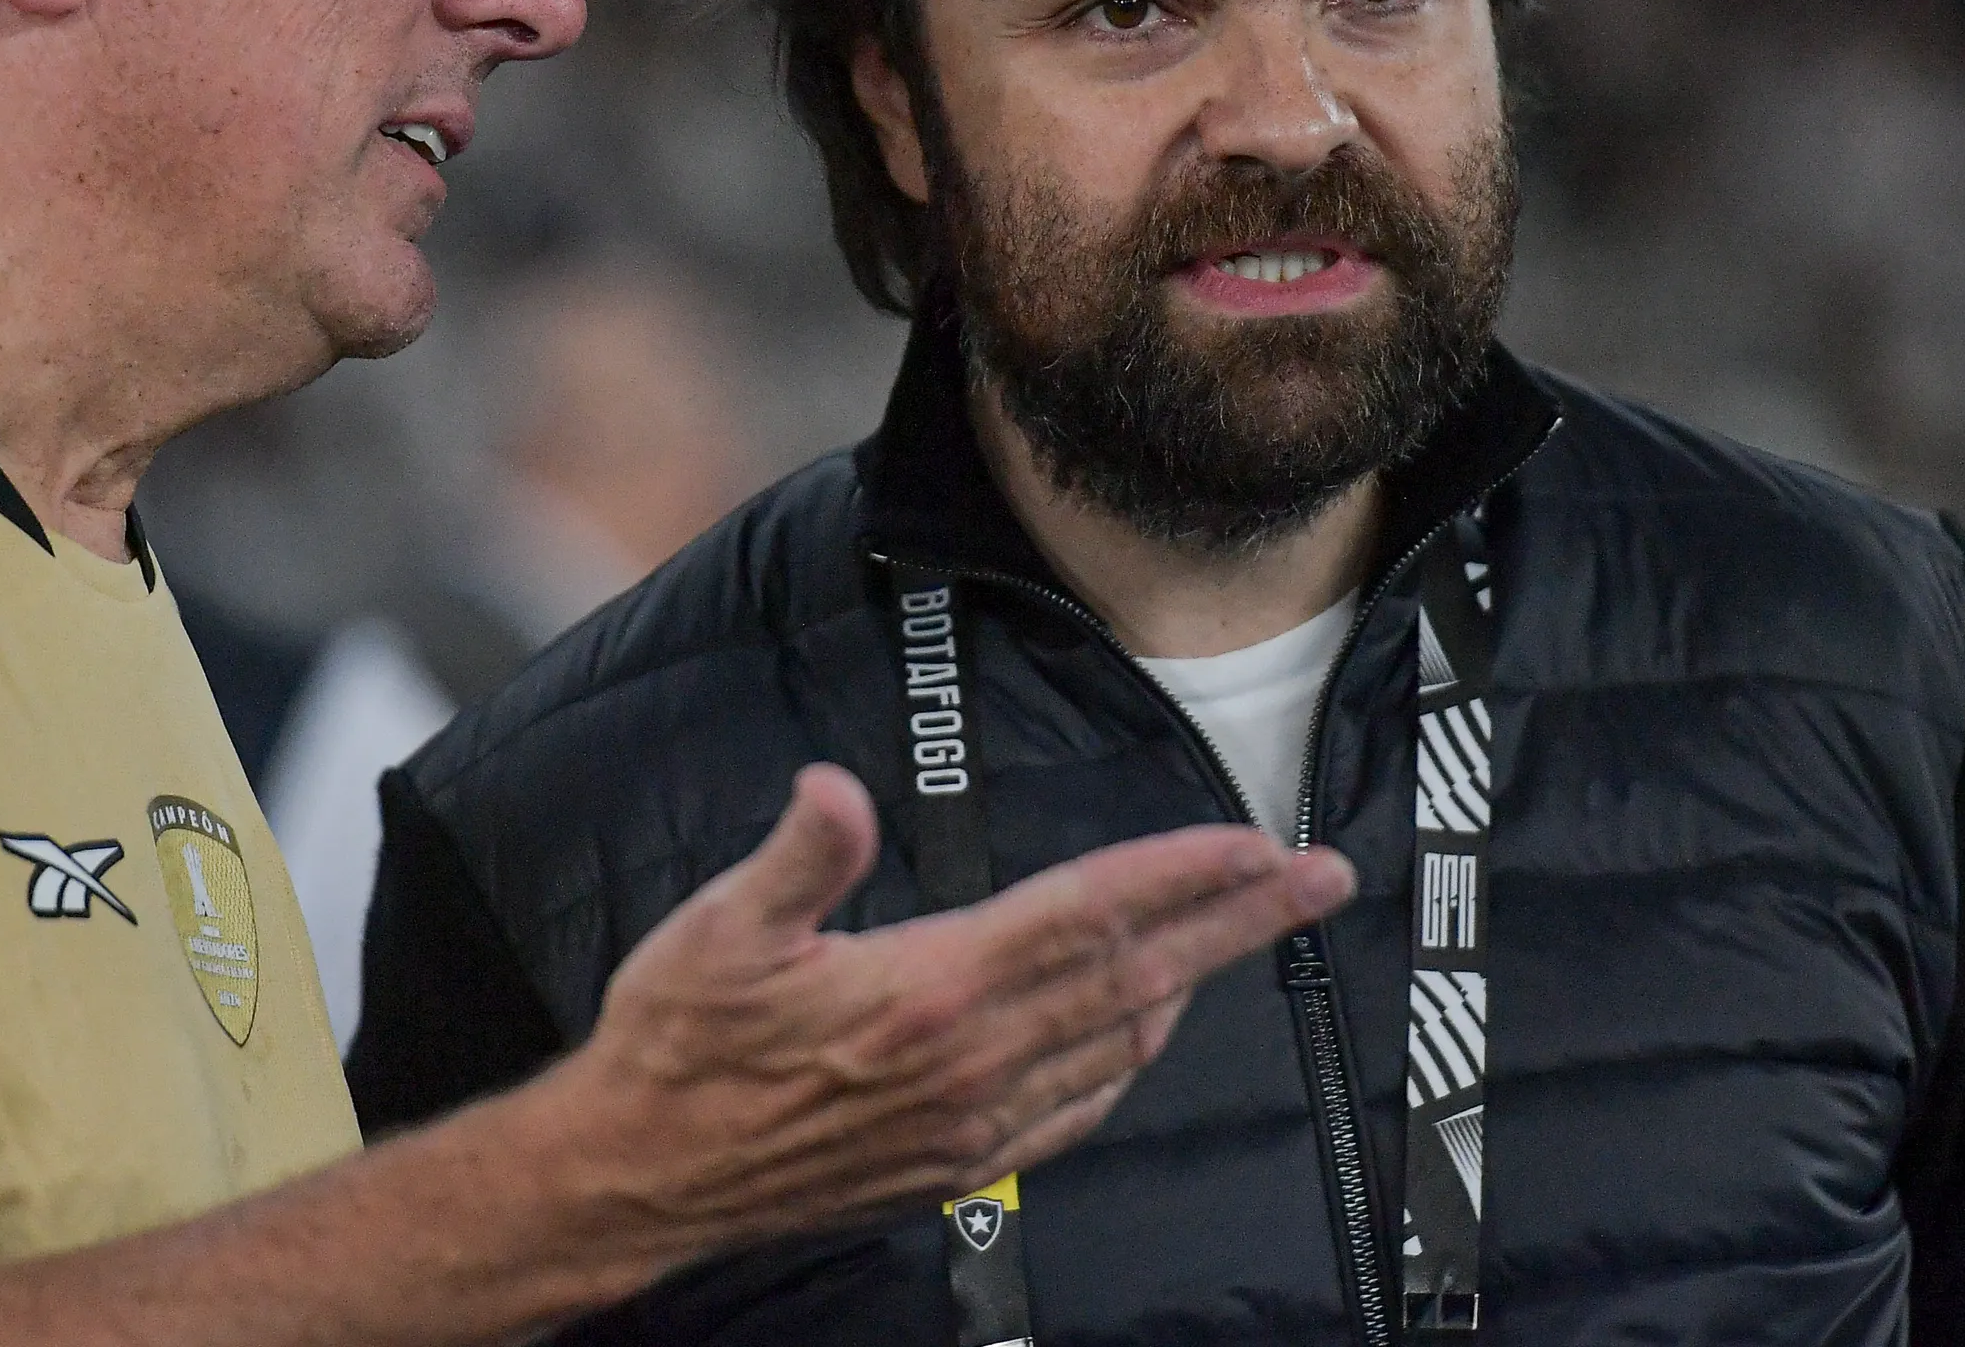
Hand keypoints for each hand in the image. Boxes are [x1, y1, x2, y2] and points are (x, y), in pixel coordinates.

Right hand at [541, 763, 1353, 1256]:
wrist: (645, 1174)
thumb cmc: (677, 1043)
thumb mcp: (717, 927)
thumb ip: (797, 856)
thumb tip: (837, 790)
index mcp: (926, 991)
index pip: (1085, 915)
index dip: (1178, 874)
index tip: (1254, 843)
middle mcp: (970, 1061)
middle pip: (1133, 974)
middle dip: (1236, 920)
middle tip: (1318, 877)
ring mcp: (973, 1122)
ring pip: (1120, 1040)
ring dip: (1197, 979)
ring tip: (1248, 929)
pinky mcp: (959, 1164)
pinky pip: (1079, 1105)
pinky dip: (1132, 1055)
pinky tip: (1145, 1029)